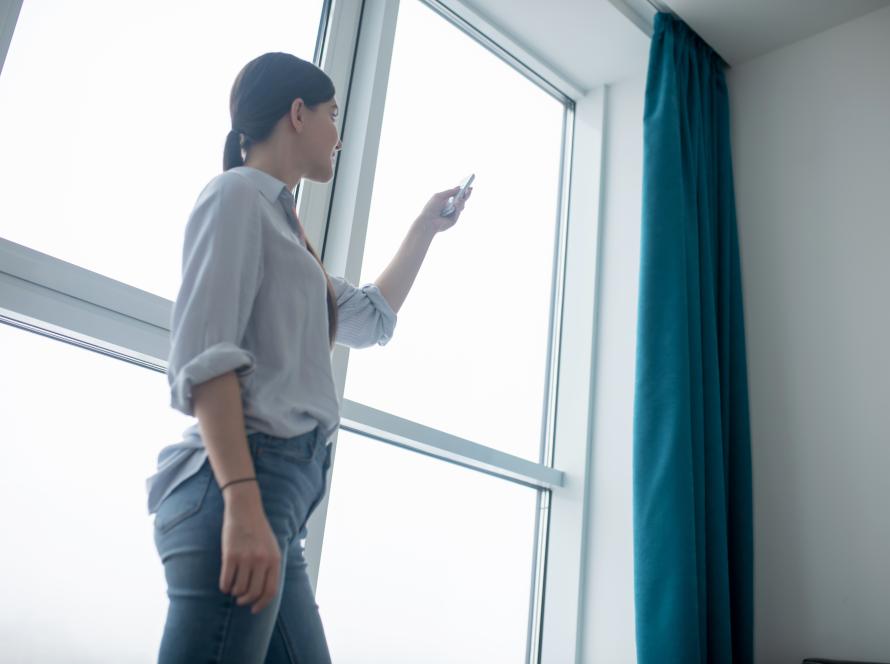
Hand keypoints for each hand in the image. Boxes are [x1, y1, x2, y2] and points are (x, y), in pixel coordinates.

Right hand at [219, 490, 281, 614]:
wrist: (245, 509)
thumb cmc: (258, 530)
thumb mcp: (271, 547)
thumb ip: (270, 567)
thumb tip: (262, 593)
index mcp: (274, 560)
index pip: (270, 591)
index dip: (262, 604)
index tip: (254, 609)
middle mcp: (262, 560)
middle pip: (253, 593)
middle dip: (245, 601)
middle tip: (240, 600)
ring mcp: (246, 558)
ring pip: (238, 589)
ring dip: (234, 593)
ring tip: (233, 588)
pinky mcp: (230, 555)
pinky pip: (226, 581)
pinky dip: (224, 587)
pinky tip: (224, 584)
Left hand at [415, 185, 473, 233]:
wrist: (427, 221)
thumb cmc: (431, 208)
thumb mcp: (439, 196)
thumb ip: (449, 192)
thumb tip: (459, 187)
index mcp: (446, 201)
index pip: (456, 195)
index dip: (462, 190)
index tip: (468, 184)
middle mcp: (451, 207)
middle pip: (462, 200)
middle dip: (466, 194)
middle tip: (470, 189)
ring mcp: (453, 214)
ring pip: (462, 205)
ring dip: (462, 200)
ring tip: (463, 194)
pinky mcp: (454, 220)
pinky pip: (458, 211)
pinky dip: (458, 206)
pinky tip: (457, 201)